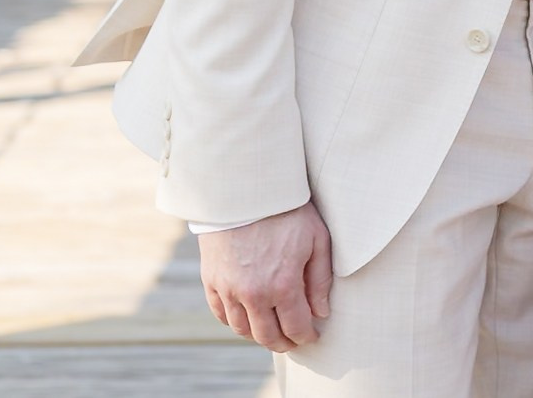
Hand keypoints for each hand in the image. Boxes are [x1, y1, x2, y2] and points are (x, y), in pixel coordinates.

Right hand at [200, 201, 333, 351]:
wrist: (245, 188)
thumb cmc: (287, 210)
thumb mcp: (316, 239)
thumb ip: (320, 279)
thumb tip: (321, 312)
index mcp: (283, 285)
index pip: (296, 328)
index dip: (306, 337)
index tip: (312, 335)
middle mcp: (253, 294)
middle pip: (268, 336)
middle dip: (284, 343)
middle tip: (293, 340)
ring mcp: (229, 289)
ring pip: (243, 329)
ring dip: (259, 335)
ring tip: (271, 330)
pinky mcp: (211, 280)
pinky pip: (222, 314)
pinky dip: (235, 321)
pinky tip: (247, 316)